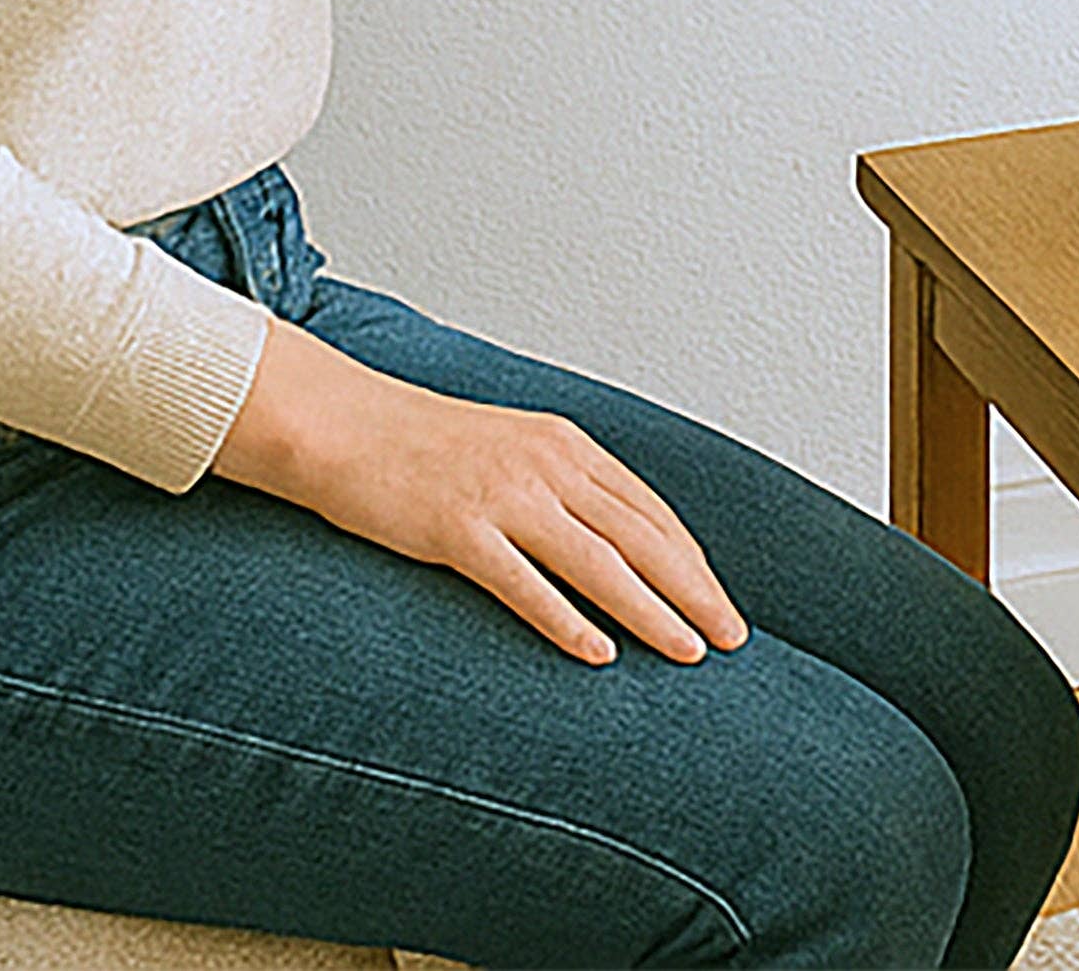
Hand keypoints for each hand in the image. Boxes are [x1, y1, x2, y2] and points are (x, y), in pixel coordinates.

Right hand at [214, 317, 746, 666]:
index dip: (691, 559)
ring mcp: (504, 496)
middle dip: (692, 589)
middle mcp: (547, 466)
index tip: (720, 600)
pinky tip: (598, 654)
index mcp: (566, 446)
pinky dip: (566, 619)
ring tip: (687, 651)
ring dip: (650, 611)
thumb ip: (559, 484)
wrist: (346, 423)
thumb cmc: (426, 445)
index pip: (649, 510)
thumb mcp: (512, 448)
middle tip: (731, 637)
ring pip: (598, 562)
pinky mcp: (458, 530)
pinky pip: (523, 583)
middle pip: (639, 536)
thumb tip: (607, 534)